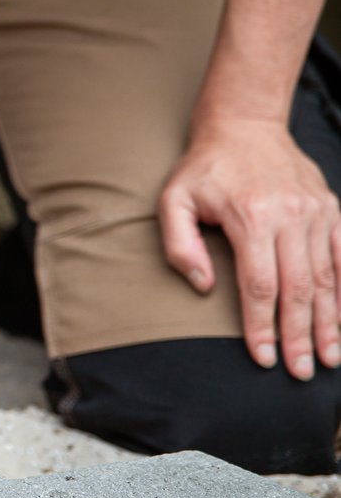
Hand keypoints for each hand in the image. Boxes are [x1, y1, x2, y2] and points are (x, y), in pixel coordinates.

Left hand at [160, 117, 340, 378]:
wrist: (244, 125)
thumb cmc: (203, 169)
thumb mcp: (173, 199)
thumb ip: (180, 245)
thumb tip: (202, 286)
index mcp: (250, 217)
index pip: (259, 285)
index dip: (262, 325)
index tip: (264, 357)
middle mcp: (289, 216)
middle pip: (298, 288)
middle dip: (301, 334)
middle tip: (301, 371)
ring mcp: (316, 212)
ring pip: (327, 277)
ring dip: (330, 321)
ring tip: (329, 357)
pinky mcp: (331, 209)